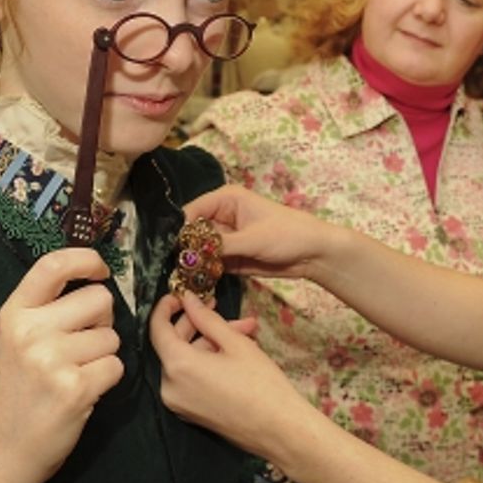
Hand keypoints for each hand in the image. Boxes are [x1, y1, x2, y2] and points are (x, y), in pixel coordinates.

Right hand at [0, 248, 123, 482]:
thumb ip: (44, 311)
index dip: (86, 259)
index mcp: (13, 314)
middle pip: (99, 300)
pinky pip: (116, 367)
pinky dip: (107, 380)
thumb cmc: (13, 395)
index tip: (100, 270)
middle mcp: (30, 332)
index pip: (53, 265)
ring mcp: (52, 360)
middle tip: (82, 347)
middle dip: (102, 321)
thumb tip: (95, 282)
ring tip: (76, 375)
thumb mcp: (13, 342)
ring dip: (103, 356)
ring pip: (112, 337)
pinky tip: (83, 394)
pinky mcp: (75, 388)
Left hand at [150, 291, 314, 462]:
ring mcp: (179, 403)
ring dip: (211, 343)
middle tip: (220, 308)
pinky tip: (236, 353)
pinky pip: (192, 378)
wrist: (279, 430)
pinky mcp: (190, 413)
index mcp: (177, 366)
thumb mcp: (235, 343)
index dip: (166, 307)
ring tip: (245, 332)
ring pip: (187, 361)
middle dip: (199, 324)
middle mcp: (170, 387)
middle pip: (174, 344)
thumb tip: (188, 299)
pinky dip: (207, 362)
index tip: (181, 294)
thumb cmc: (260, 383)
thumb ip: (206, 318)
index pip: (158, 329)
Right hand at [183, 184, 334, 280]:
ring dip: (192, 264)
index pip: (191, 211)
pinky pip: (210, 264)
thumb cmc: (287, 234)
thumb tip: (191, 253)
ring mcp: (225, 238)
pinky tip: (195, 283)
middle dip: (183, 250)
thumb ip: (220, 245)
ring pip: (199, 250)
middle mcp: (221, 216)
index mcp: (225, 200)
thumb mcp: (252, 239)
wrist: (313, 253)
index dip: (178, 230)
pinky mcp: (231, 257)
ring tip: (182, 279)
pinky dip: (204, 273)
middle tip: (173, 269)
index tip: (168, 249)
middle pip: (191, 232)